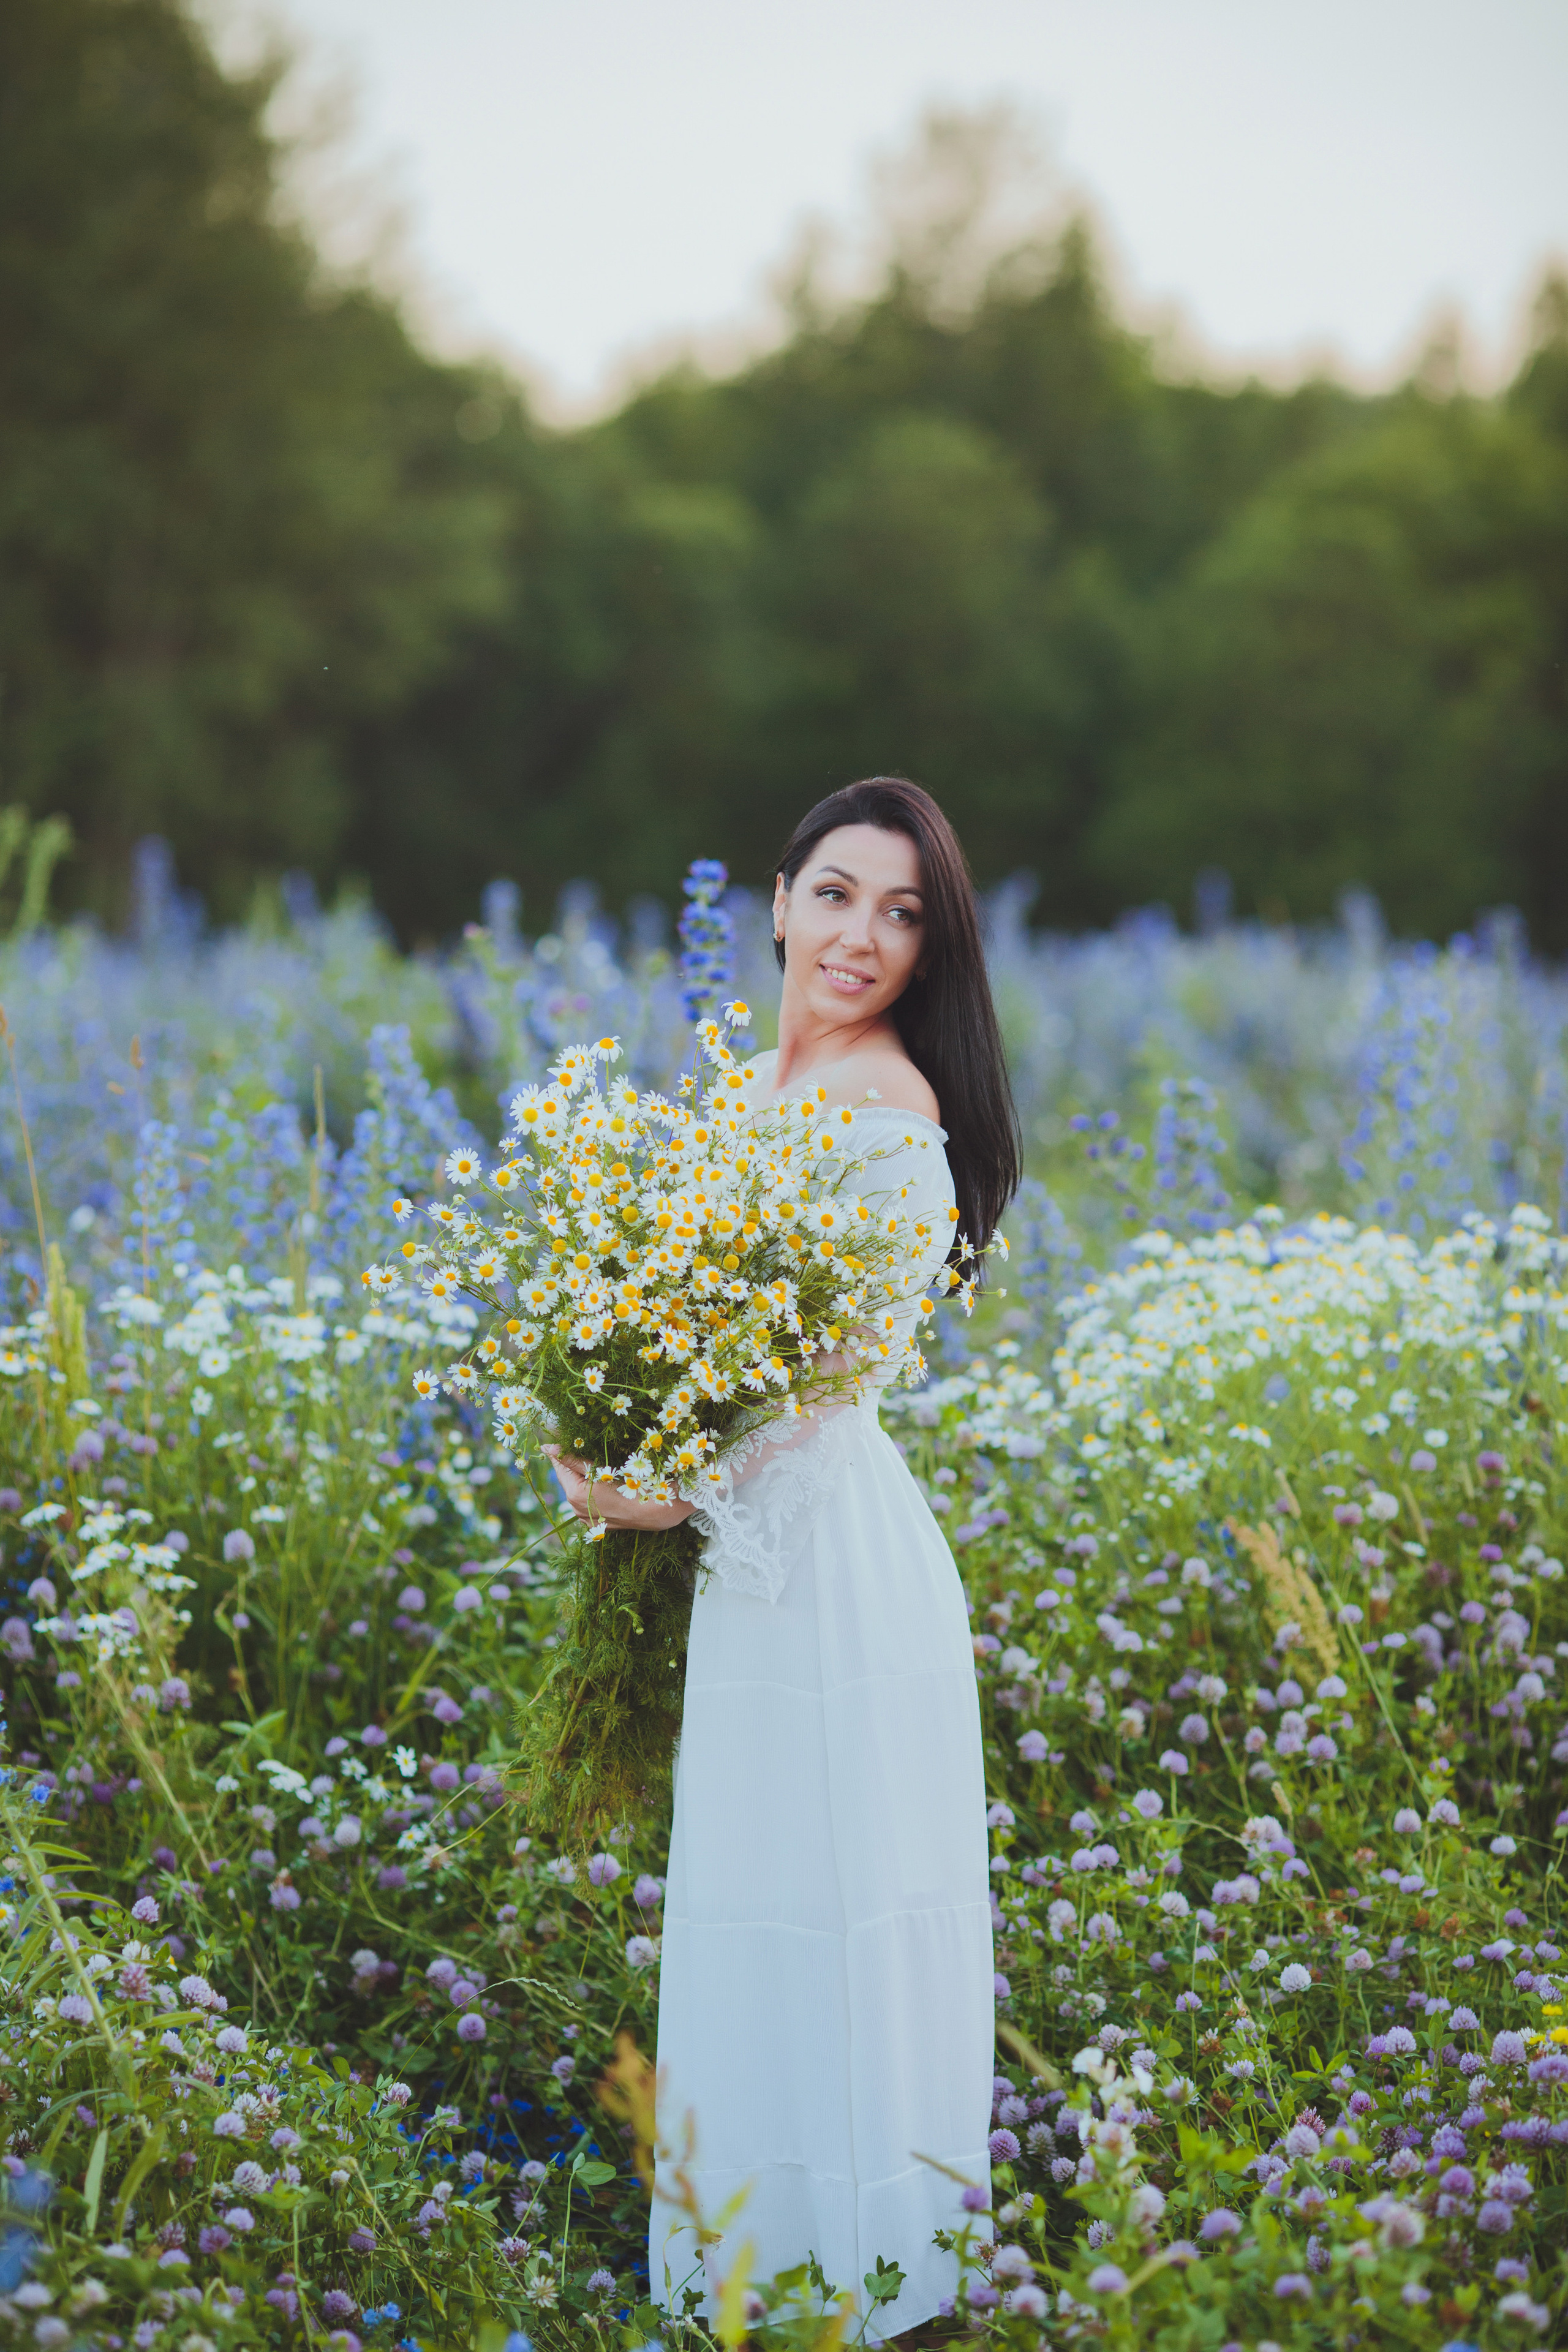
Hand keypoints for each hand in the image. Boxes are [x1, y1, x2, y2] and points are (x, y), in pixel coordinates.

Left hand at [543, 1445, 693, 1530]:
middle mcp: (578, 1510)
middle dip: (573, 1464)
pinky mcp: (599, 1525)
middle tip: (577, 1446)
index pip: (561, 1467)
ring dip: (583, 1478)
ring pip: (579, 1492)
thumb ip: (575, 1459)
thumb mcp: (603, 1468)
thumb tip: (549, 1449)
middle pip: (570, 1480)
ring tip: (593, 1464)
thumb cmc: (633, 1484)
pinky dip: (592, 1492)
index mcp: (576, 1495)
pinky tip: (602, 1483)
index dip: (560, 1452)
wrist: (658, 1512)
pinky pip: (589, 1503)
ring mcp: (588, 1520)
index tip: (556, 1439)